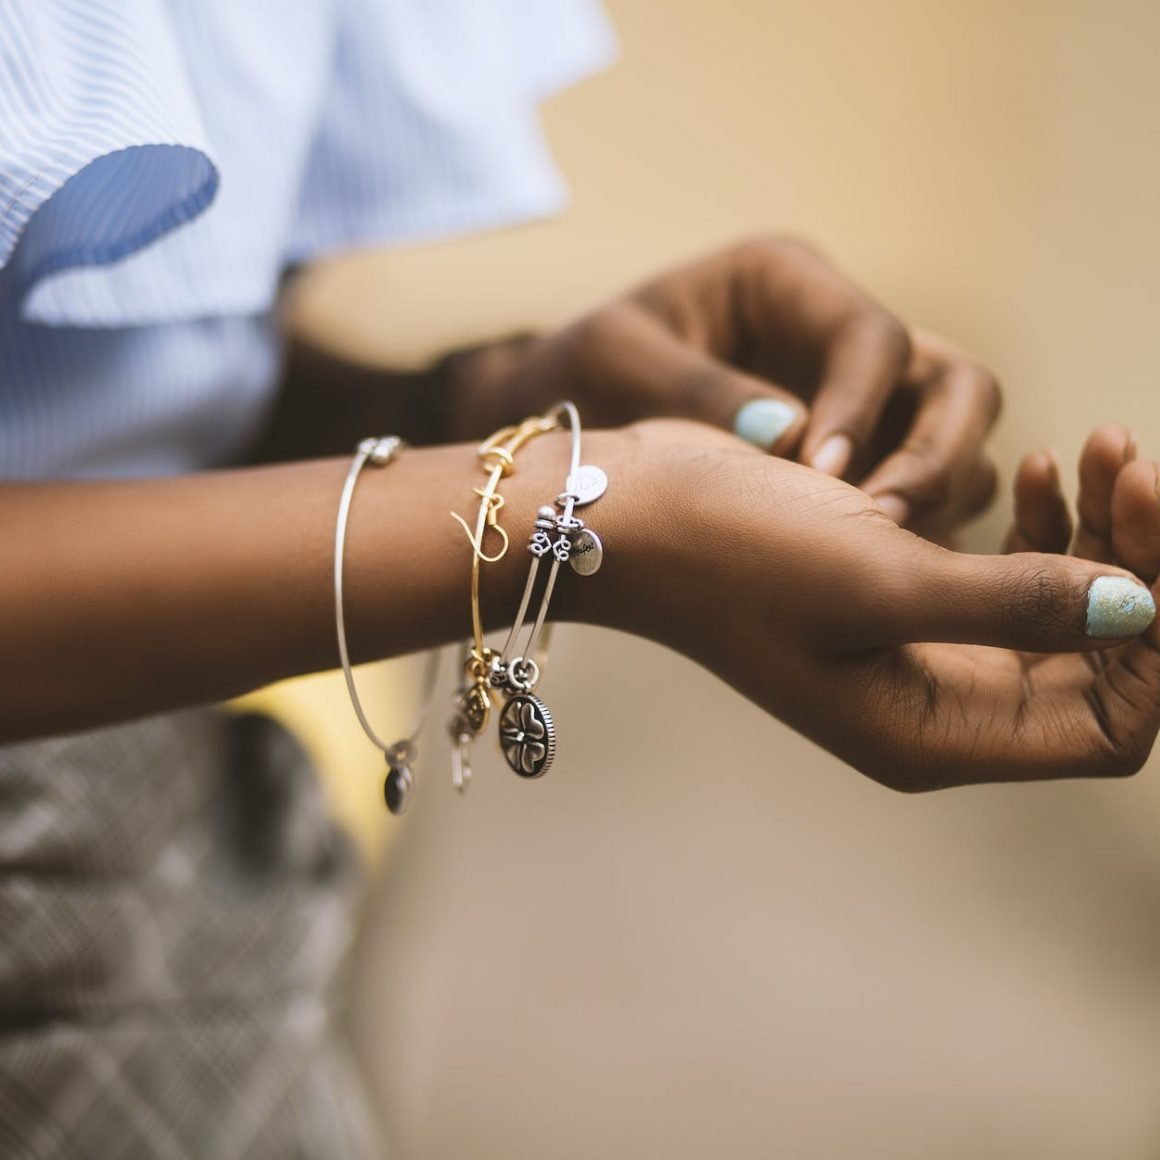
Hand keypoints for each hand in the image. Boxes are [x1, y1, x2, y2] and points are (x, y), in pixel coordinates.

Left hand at [485, 236, 1000, 538]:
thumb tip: (796, 442)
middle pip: (956, 384)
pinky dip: (911, 533)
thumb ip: (700, 392)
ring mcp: (860, 402)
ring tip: (873, 559)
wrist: (558, 418)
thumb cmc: (578, 374)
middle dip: (936, 454)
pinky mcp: (859, 462)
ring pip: (956, 445)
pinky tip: (866, 576)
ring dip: (933, 501)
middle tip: (879, 524)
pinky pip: (920, 496)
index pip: (872, 337)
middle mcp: (838, 338)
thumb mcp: (616, 362)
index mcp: (786, 283)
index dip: (862, 406)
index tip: (821, 475)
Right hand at [581, 421, 1158, 789]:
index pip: (1111, 725)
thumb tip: (1144, 609)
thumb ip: (1017, 604)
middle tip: (1138, 466)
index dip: (1159, 645)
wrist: (634, 512)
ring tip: (1096, 448)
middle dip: (1141, 564)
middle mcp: (935, 703)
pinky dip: (1040, 522)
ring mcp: (918, 649)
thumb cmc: (733, 553)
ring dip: (1099, 534)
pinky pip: (1006, 572)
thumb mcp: (879, 581)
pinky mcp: (900, 592)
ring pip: (1061, 610)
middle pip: (1098, 661)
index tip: (1156, 535)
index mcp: (933, 732)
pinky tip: (1035, 466)